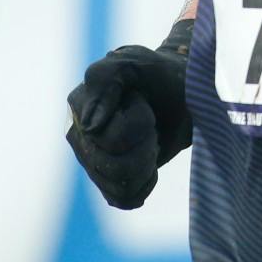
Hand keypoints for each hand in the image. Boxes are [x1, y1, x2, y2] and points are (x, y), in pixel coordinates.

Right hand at [66, 40, 191, 210]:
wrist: (182, 91)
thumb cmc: (159, 74)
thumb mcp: (134, 61)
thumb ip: (104, 79)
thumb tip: (89, 126)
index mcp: (80, 107)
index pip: (110, 139)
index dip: (140, 123)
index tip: (144, 102)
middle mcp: (80, 136)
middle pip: (114, 168)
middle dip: (146, 146)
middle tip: (152, 124)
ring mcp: (92, 161)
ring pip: (120, 187)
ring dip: (146, 165)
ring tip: (150, 141)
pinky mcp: (108, 181)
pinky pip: (124, 199)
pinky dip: (144, 184)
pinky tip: (149, 162)